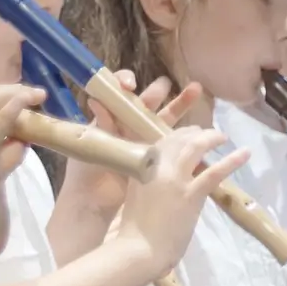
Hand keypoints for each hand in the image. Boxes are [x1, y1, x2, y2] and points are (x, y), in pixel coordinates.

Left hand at [56, 70, 202, 220]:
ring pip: (164, 119)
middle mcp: (130, 125)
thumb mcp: (92, 144)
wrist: (94, 204)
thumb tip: (96, 100)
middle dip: (159, 90)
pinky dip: (187, 138)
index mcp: (112, 118)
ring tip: (196, 89)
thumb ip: (100, 123)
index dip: (124, 82)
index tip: (130, 85)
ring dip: (180, 104)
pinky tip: (200, 130)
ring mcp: (145, 140)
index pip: (119, 92)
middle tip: (166, 85)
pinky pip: (173, 144)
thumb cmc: (86, 172)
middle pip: (148, 102)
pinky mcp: (157, 157)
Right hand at [115, 126, 244, 273]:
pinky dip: (231, 161)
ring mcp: (175, 179)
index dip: (176, 136)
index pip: (161, 143)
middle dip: (192, 133)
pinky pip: (215, 172)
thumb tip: (157, 184)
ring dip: (210, 138)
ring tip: (222, 136)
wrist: (138, 249)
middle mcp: (157, 166)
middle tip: (204, 132)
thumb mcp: (134, 197)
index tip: (185, 135)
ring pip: (195, 147)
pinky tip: (245, 153)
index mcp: (140, 168)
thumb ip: (144, 185)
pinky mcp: (191, 194)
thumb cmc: (130, 231)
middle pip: (177, 139)